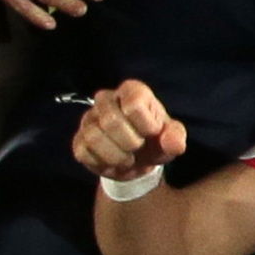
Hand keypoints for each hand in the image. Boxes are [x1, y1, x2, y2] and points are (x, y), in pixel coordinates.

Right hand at [71, 79, 187, 183]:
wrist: (138, 160)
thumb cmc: (155, 141)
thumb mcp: (171, 138)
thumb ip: (175, 137)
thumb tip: (173, 143)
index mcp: (132, 91)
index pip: (134, 104)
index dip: (146, 125)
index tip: (152, 133)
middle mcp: (106, 99)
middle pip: (111, 120)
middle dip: (130, 143)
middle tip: (138, 148)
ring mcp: (88, 119)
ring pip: (94, 137)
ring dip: (116, 156)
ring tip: (127, 158)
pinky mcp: (78, 139)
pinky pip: (83, 152)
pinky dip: (102, 164)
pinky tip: (112, 162)